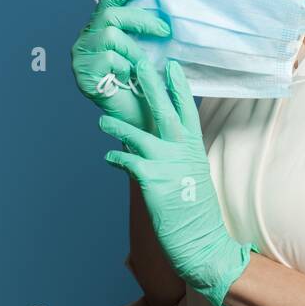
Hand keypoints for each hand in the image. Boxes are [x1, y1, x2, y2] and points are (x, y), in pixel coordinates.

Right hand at [71, 0, 170, 126]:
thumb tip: (164, 12)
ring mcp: (80, 58)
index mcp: (98, 31)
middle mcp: (85, 41)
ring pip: (111, 36)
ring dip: (134, 50)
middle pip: (110, 16)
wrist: (139, 120)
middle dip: (141, 20)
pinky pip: (109, 58)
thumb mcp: (146, 51)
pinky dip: (125, 66)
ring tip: (141, 67)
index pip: (108, 2)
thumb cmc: (143, 85)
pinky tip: (127, 79)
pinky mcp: (82, 75)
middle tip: (165, 31)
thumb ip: (144, 32)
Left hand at [98, 57, 252, 305]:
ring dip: (119, 126)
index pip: (187, 110)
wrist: (202, 241)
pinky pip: (128, 163)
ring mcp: (168, 166)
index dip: (178, 87)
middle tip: (138, 64)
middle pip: (164, 112)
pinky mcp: (153, 182)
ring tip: (102, 121)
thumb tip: (162, 139)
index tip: (171, 65)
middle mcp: (182, 152)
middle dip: (151, 86)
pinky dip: (116, 159)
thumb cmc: (195, 210)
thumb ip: (179, 154)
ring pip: (139, 135)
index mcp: (193, 148)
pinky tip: (108, 158)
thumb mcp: (193, 174)